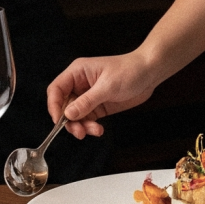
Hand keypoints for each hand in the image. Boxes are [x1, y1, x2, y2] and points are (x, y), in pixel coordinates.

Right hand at [47, 52, 161, 138]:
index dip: (54, 106)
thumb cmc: (129, 71)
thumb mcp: (107, 87)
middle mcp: (80, 84)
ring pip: (75, 116)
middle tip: (79, 132)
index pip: (56, 89)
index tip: (59, 121)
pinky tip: (99, 130)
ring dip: (82, 126)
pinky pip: (87, 120)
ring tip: (94, 131)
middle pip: (64, 106)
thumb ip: (86, 102)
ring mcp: (89, 96)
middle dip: (70, 121)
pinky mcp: (98, 106)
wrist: (150, 73)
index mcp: (77, 72)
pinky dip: (91, 127)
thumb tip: (67, 115)